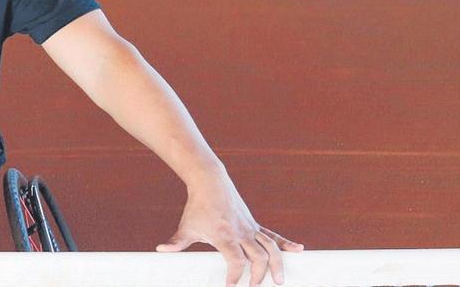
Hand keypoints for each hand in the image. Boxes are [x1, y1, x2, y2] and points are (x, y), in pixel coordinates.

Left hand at [155, 178, 302, 286]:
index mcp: (225, 235)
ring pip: (270, 248)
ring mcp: (250, 228)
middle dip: (258, 276)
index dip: (235, 276)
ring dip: (277, 264)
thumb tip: (160, 250)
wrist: (210, 182)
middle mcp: (241, 232)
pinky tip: (299, 250)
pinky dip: (287, 244)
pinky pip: (273, 236)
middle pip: (257, 257)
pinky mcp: (255, 225)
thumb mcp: (186, 226)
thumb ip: (176, 242)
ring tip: (280, 281)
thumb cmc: (197, 206)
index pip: (235, 260)